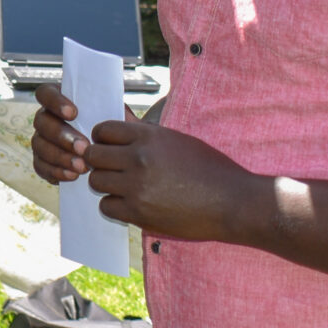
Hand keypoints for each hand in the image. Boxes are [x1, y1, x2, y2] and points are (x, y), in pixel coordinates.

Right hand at [29, 86, 138, 182]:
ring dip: (60, 156)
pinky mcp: (41, 161)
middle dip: (62, 135)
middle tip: (84, 147)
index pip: (45, 93)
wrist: (112, 158)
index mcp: (60, 100)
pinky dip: (56, 172)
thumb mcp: (118, 120)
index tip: (73, 113)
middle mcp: (46, 118)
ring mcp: (41, 140)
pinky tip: (73, 176)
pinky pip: (40, 166)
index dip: (54, 101)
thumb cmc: (114, 132)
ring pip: (39, 145)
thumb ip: (114, 113)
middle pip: (42, 121)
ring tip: (82, 167)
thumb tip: (122, 115)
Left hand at [81, 117, 255, 242]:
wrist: (233, 202)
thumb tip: (120, 115)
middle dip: (99, 161)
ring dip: (107, 184)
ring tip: (124, 187)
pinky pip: (106, 206)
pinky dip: (114, 206)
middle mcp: (139, 158)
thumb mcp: (177, 141)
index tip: (109, 146)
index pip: (103, 129)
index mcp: (150, 136)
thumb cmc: (210, 168)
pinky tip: (131, 204)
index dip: (102, 138)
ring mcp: (137, 186)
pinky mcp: (139, 212)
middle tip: (112, 168)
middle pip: (93, 155)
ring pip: (96, 181)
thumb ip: (144, 131)